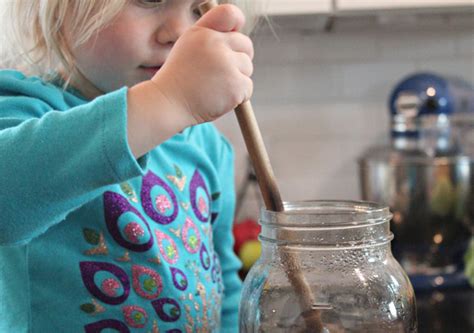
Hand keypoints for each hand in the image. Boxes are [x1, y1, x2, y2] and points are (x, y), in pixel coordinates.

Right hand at [150, 4, 253, 125]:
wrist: (167, 104)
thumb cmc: (179, 80)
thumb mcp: (188, 48)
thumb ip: (211, 38)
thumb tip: (238, 35)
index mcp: (202, 32)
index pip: (230, 14)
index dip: (237, 23)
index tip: (233, 35)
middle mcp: (215, 43)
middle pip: (246, 45)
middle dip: (238, 60)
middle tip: (220, 74)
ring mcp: (226, 64)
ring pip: (247, 68)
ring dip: (236, 80)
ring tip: (214, 87)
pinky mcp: (235, 84)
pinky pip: (248, 88)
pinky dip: (237, 97)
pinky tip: (218, 98)